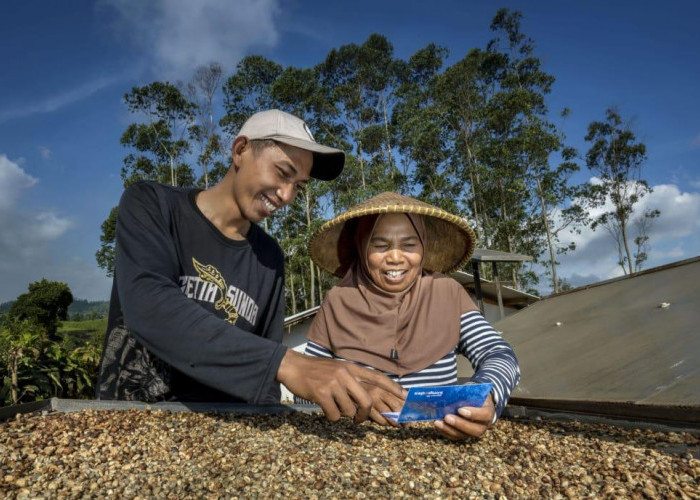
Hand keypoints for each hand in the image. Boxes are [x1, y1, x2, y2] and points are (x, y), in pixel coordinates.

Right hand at [276, 350, 404, 422]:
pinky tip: (324, 408)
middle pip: (366, 400)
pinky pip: (334, 415)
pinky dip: (331, 416)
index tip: (404, 395)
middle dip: (365, 414)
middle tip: (359, 420)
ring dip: (342, 414)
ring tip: (333, 406)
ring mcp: (333, 383)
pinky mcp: (322, 393)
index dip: (392, 387)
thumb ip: (351, 379)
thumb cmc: (316, 371)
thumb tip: (364, 398)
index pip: (376, 377)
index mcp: (350, 368)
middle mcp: (345, 374)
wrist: (293, 366)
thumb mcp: (337, 368)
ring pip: (349, 410)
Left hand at [434, 393, 494, 439]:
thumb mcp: (474, 392)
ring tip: (438, 422)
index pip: (484, 415)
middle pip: (474, 430)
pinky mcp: (464, 434)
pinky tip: (437, 426)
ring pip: (463, 435)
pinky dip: (445, 432)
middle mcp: (483, 425)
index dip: (473, 414)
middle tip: (447, 417)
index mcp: (488, 412)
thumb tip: (451, 394)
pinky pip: (455, 437)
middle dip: (459, 424)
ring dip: (449, 429)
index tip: (460, 409)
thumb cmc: (474, 395)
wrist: (477, 402)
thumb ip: (467, 394)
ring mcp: (473, 432)